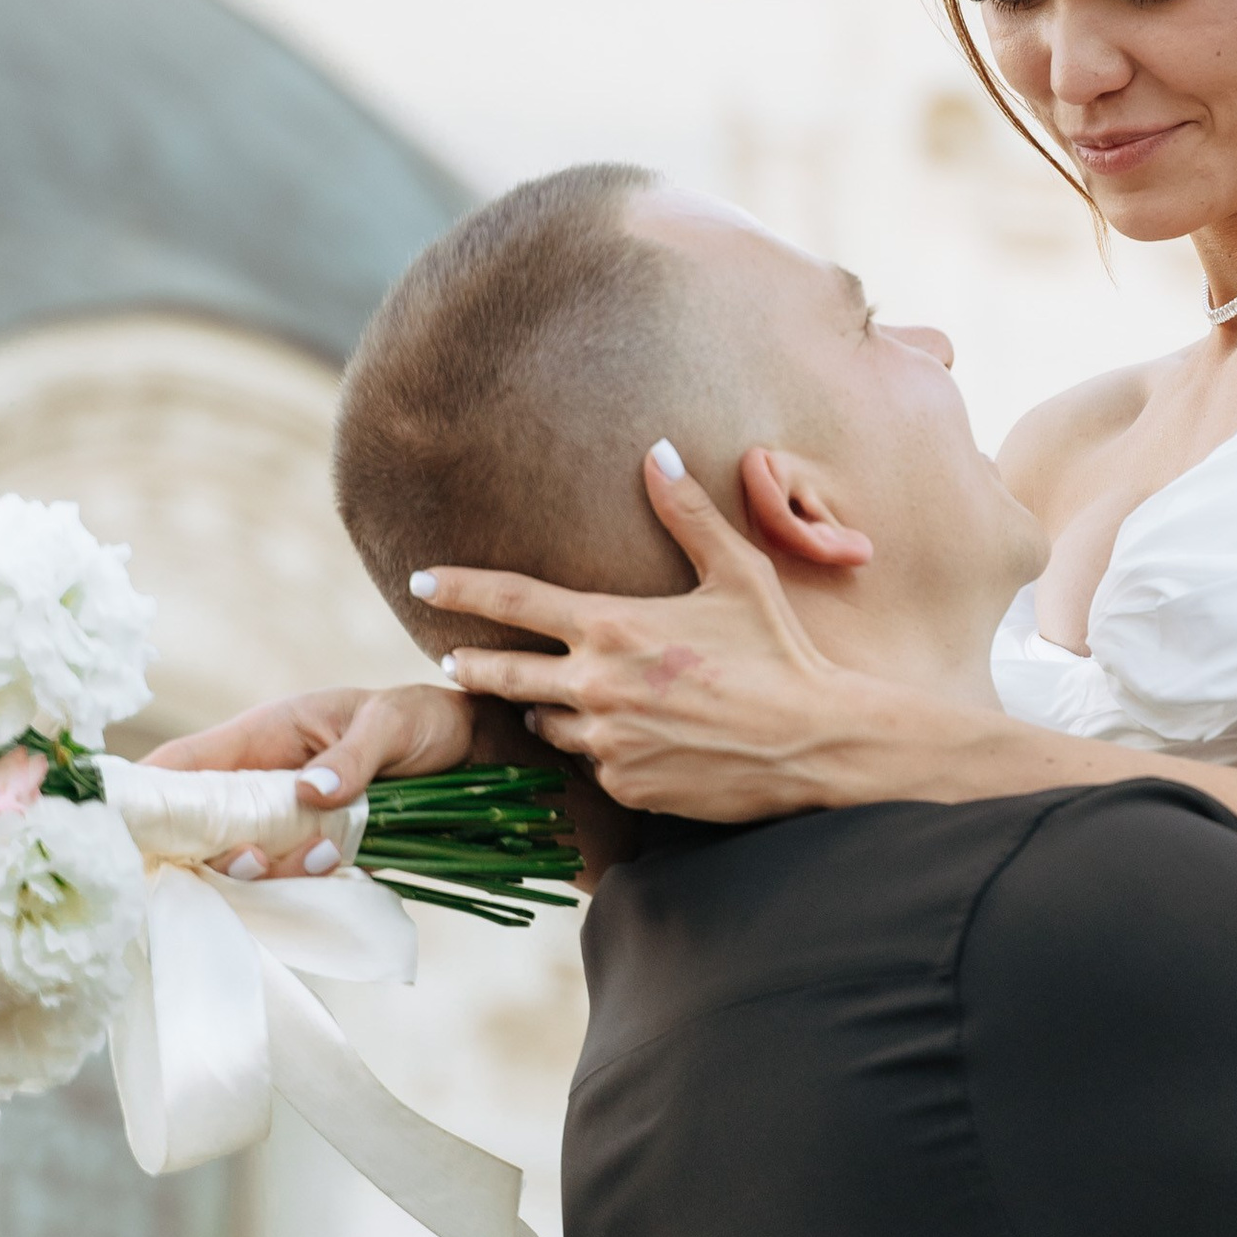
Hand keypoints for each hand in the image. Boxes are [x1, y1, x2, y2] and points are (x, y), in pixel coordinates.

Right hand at [144, 683, 475, 866]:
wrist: (477, 756)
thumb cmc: (425, 721)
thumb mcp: (392, 725)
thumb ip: (352, 758)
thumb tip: (308, 792)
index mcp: (263, 737)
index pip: (182, 764)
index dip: (146, 794)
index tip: (123, 828)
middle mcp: (265, 784)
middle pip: (202, 829)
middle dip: (215, 852)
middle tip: (252, 858)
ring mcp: (288, 825)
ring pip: (245, 863)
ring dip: (273, 871)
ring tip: (325, 852)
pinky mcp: (318, 856)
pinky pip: (289, 884)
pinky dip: (306, 886)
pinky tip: (342, 864)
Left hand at [409, 451, 916, 822]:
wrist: (815, 742)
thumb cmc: (780, 650)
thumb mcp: (737, 572)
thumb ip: (687, 513)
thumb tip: (658, 451)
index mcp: (613, 626)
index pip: (513, 601)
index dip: (459, 589)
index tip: (421, 581)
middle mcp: (596, 686)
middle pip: (502, 674)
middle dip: (473, 664)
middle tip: (453, 659)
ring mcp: (606, 742)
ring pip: (547, 724)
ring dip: (547, 709)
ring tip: (564, 699)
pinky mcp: (624, 785)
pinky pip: (592, 764)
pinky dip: (601, 748)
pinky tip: (632, 738)